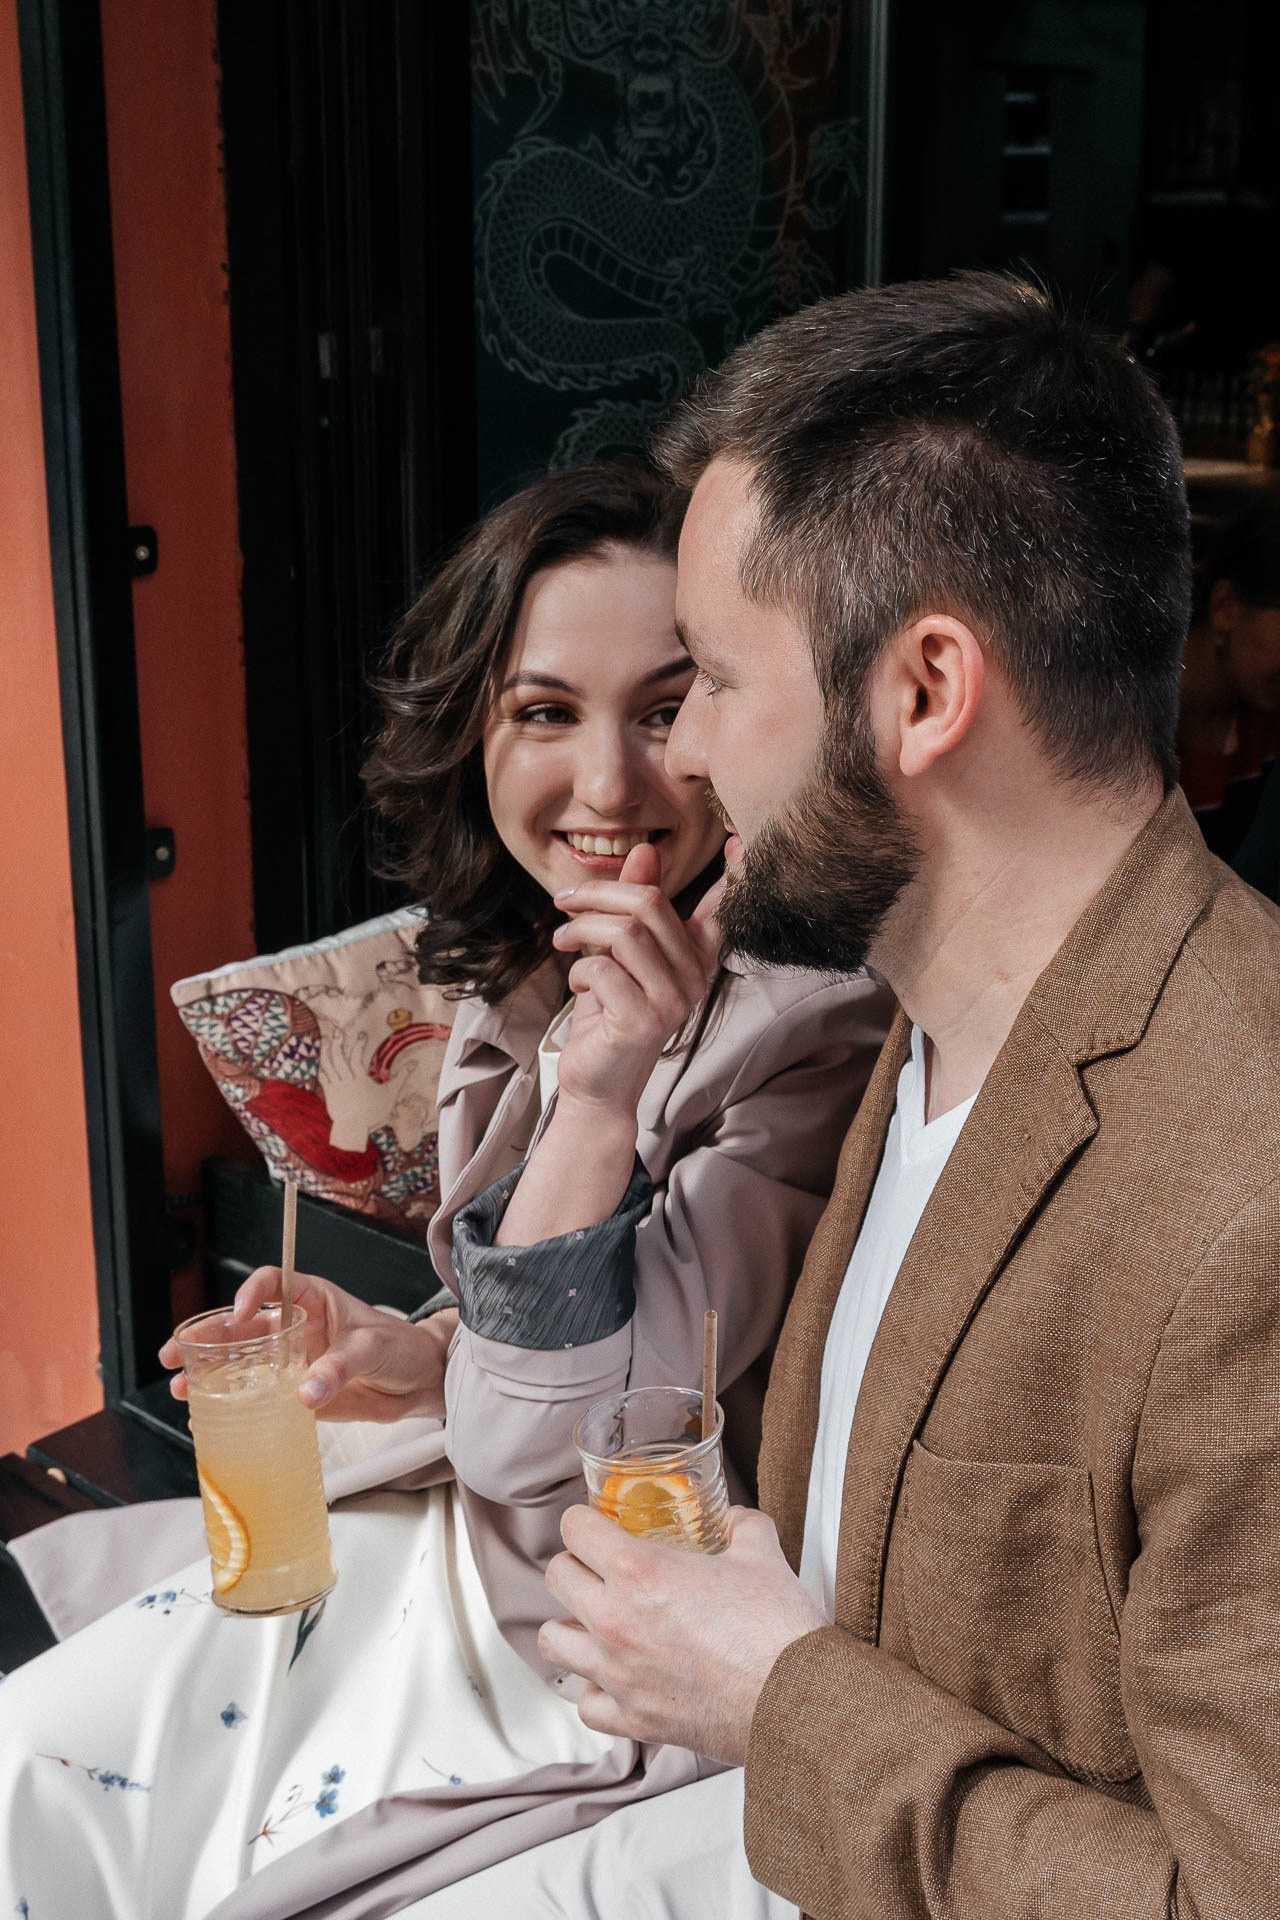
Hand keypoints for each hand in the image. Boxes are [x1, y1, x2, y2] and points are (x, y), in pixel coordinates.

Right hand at [159, 1269, 457, 1422]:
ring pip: (241, 1363)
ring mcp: (292, 1362)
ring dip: (209, 1373)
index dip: (251, 1294)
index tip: (240, 1314)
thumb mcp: (373, 1347)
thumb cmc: (402, 1348)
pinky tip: (208, 1416)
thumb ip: (340, 1366)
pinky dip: (233, 1405)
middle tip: (174, 1352)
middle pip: (240, 1327)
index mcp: (312, 1299)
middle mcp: (295, 1328)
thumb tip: (306, 1392)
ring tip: (181, 1386)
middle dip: (204, 1336)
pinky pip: (258, 1397)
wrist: (420, 1381)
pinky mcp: (296, 1394)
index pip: (272, 1284)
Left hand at [539, 1505, 825, 1764]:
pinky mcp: (632, 1719)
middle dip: (575, 1565)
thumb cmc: (777, 1629)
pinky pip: (585, 1703)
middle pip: (556, 1578)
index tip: (595, 1524)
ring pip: (553, 1641)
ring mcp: (618, 1674)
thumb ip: (741, 1525)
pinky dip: (594, 1688)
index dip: (584, 1520)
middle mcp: (615, 1620)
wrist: (796, 1702)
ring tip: (596, 1622)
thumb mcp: (761, 1553)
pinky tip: (615, 1677)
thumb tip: (734, 1519)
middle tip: (599, 1567)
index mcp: (639, 1570)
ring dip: (571, 1625)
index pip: (574, 1530)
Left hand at [551, 842, 723, 1114]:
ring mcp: (673, 1001)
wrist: (597, 1082)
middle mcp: (694, 977)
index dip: (733, 872)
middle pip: (649, 904)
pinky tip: (578, 984)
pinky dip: (578, 970)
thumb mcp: (620, 950)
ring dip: (581, 930)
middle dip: (597, 894)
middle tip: (563, 901)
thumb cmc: (610, 1013)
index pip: (722, 908)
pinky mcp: (644, 1021)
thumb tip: (645, 850)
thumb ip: (634, 902)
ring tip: (563, 942)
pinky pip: (603, 969)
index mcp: (696, 955)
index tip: (740, 838)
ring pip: (624, 933)